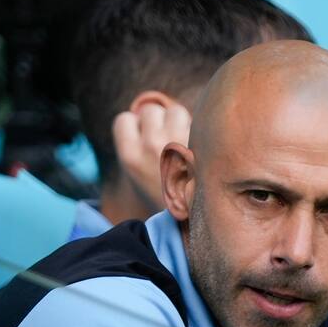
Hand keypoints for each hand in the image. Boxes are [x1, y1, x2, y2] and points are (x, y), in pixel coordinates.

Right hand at [112, 91, 191, 209]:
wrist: (192, 221)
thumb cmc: (164, 195)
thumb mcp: (137, 174)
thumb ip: (138, 143)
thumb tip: (148, 105)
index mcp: (129, 157)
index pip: (125, 119)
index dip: (136, 126)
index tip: (144, 141)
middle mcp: (150, 146)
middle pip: (151, 111)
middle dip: (160, 122)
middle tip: (168, 144)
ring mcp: (177, 143)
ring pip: (175, 111)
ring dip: (180, 121)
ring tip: (183, 144)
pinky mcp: (202, 144)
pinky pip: (195, 121)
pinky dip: (197, 130)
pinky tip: (198, 149)